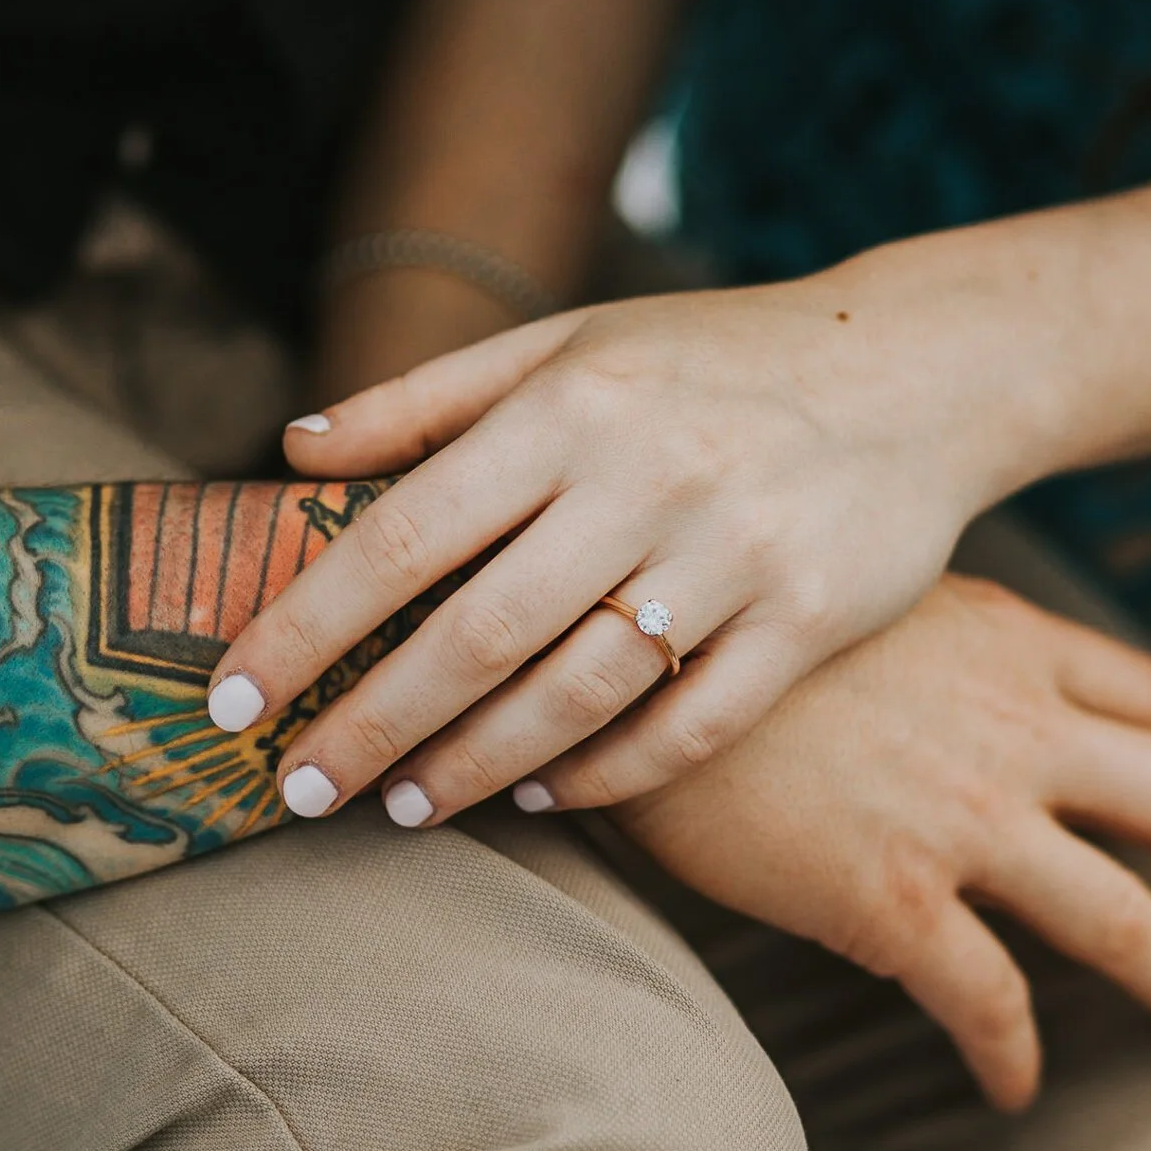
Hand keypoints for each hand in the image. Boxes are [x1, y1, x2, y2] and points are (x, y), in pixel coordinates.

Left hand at [207, 277, 1036, 825]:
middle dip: (371, 727)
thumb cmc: (712, 359)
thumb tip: (291, 453)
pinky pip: (688, 726)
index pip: (404, 535)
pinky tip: (540, 794)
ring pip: (576, 695)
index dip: (306, 626)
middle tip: (301, 793)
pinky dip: (604, 774)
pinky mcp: (807, 621)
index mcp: (570, 405)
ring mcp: (734, 555)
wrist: (916, 367)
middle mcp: (646, 479)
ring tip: (404, 806)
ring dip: (476, 767)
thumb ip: (428, 399)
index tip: (234, 699)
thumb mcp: (568, 343)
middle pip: (475, 636)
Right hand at [610, 574, 1150, 1111]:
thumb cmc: (720, 619)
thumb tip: (923, 645)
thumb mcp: (848, 584)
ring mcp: (966, 819)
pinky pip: (985, 999)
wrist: (621, 658)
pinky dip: (1011, 1054)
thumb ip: (918, 623)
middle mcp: (1015, 731)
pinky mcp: (896, 899)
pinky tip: (1018, 1095)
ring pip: (1125, 919)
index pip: (1145, 700)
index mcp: (1007, 645)